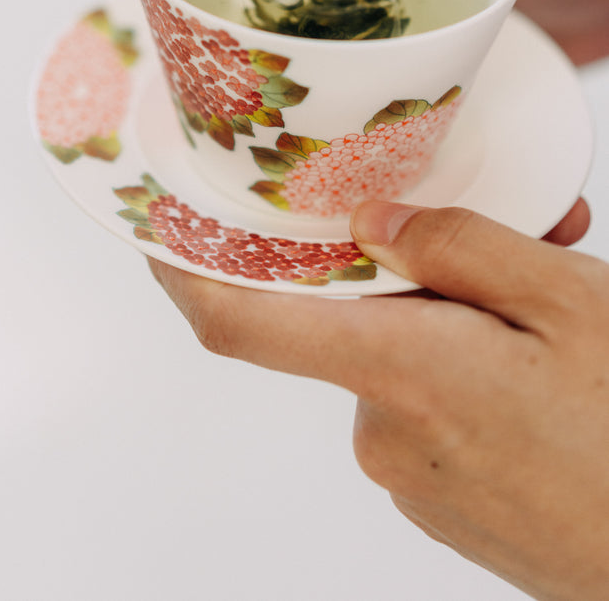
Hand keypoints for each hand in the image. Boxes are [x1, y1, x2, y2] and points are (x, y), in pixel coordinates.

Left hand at [149, 198, 605, 600]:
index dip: (186, 268)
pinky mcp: (441, 503)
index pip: (242, 322)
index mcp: (402, 371)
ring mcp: (411, 478)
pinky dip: (469, 375)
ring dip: (458, 325)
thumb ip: (460, 247)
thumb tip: (371, 222)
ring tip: (551, 308)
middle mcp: (383, 431)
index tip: (157, 220)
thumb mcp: (569, 304)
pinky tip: (541, 371)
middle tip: (515, 236)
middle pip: (355, 321)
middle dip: (415, 272)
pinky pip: (430, 409)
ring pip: (404, 361)